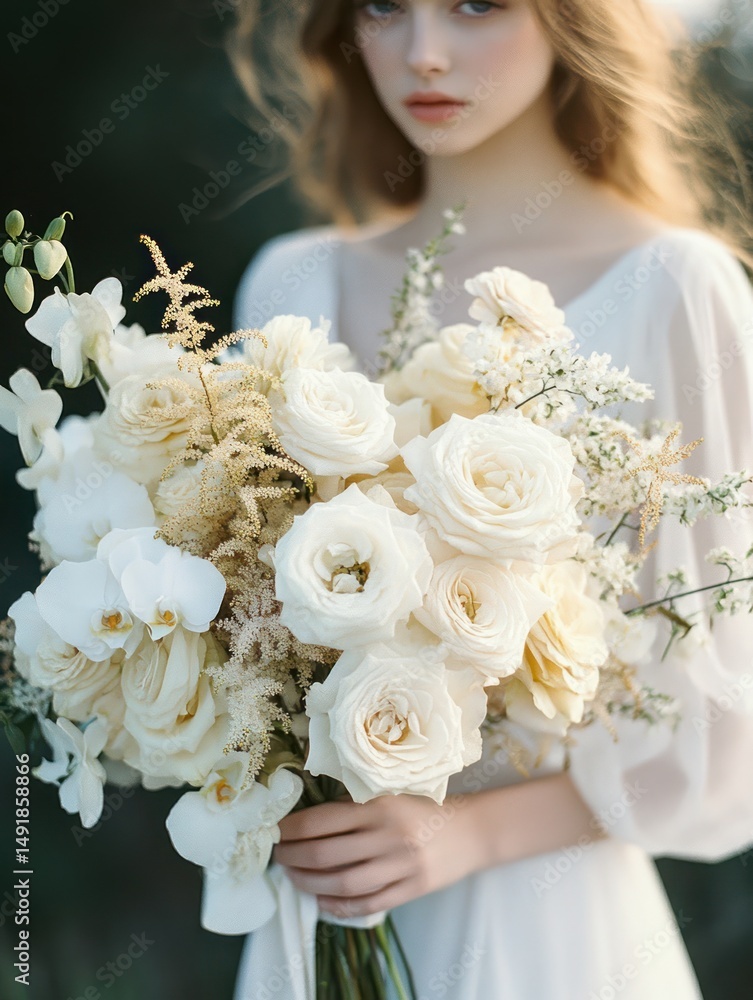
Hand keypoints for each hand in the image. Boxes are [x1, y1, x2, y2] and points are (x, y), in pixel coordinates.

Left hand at [273, 792, 487, 917]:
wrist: (473, 830)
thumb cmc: (425, 807)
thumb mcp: (392, 794)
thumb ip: (357, 805)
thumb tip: (307, 821)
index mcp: (380, 804)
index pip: (323, 820)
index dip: (292, 828)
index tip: (276, 831)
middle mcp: (388, 835)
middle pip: (326, 853)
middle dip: (294, 858)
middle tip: (278, 857)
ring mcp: (400, 865)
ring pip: (342, 882)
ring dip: (310, 884)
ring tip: (294, 878)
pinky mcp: (411, 889)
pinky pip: (367, 903)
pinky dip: (339, 906)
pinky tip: (323, 901)